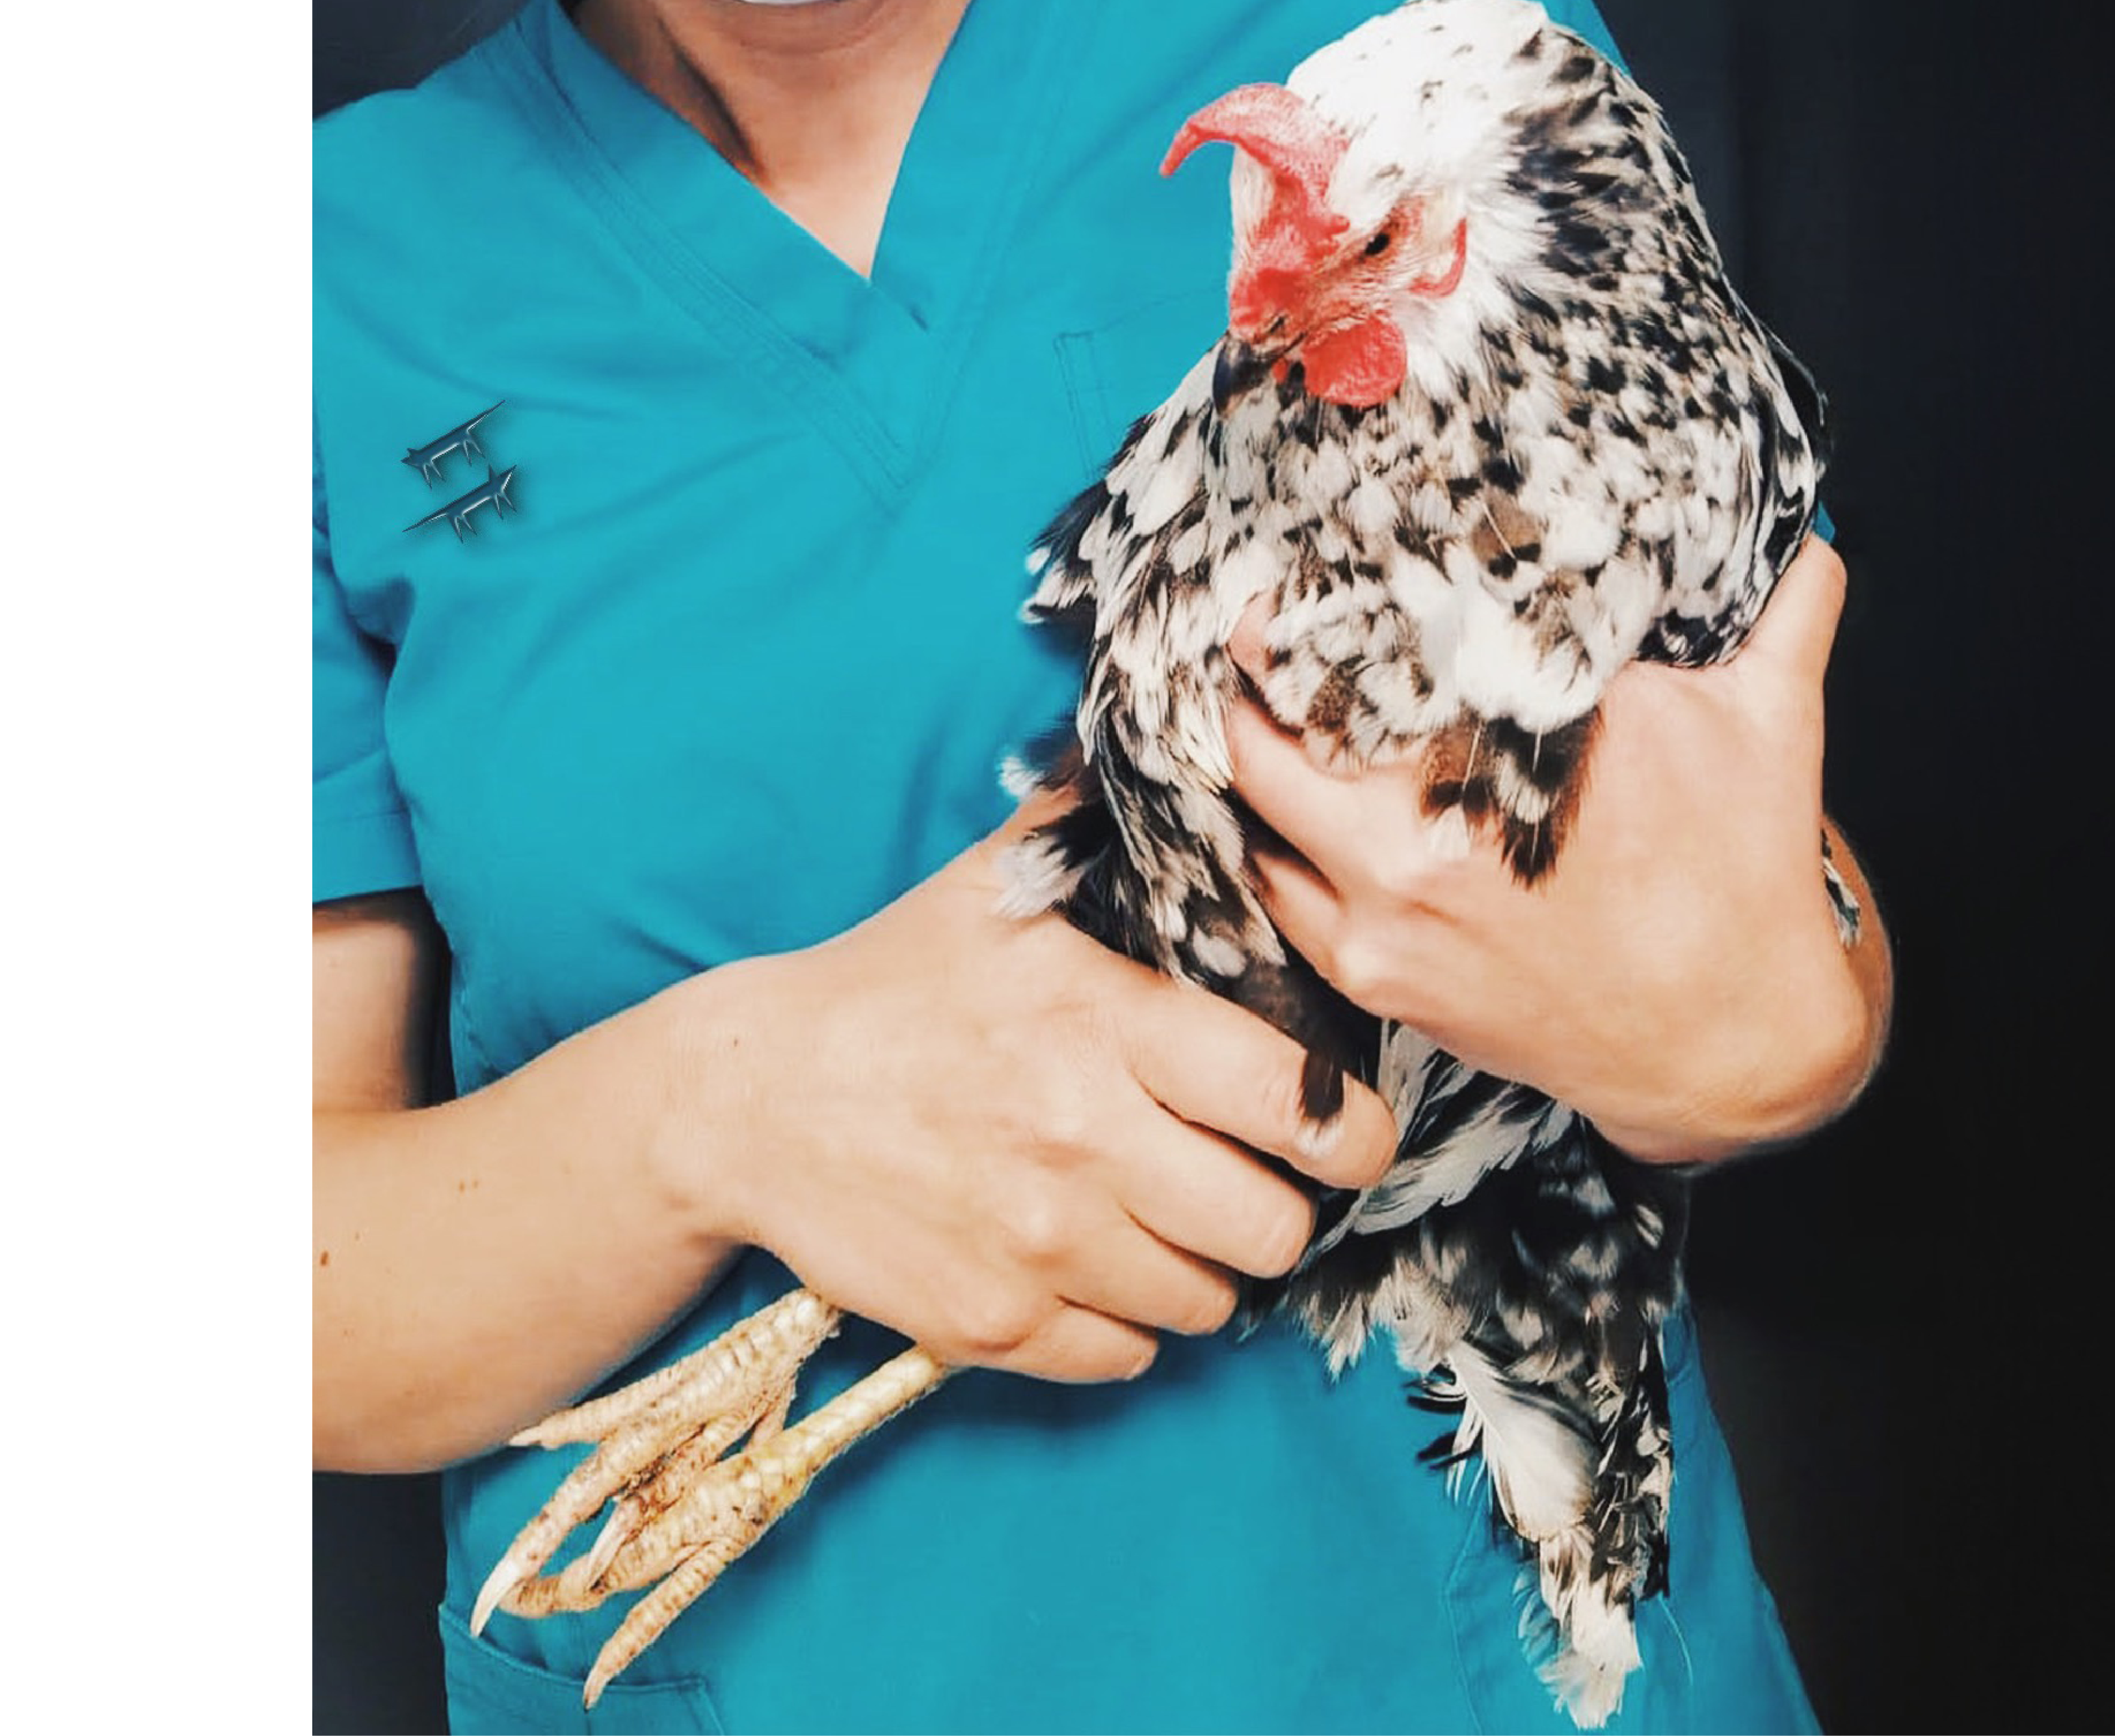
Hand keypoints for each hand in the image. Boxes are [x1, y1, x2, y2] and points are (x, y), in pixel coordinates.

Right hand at [676, 797, 1399, 1382]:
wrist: (751, 1100)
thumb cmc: (894, 984)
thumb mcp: (1000, 887)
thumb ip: (1104, 831)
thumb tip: (1192, 768)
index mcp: (1105, 1024)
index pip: (1294, 1104)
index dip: (1352, 1129)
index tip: (1347, 1128)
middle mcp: (1083, 1140)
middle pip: (1272, 1228)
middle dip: (1280, 1207)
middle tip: (1249, 1176)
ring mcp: (1037, 1245)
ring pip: (1207, 1301)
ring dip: (1203, 1264)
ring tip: (1163, 1211)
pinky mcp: (991, 1326)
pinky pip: (1128, 1356)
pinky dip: (1128, 1321)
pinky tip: (1094, 1259)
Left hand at [1224, 537, 1880, 1164]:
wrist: (1732, 1046)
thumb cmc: (1745, 876)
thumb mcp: (1774, 718)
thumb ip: (1784, 605)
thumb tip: (1802, 522)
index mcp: (1534, 729)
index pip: (1397, 622)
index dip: (1339, 580)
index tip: (1310, 551)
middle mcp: (1444, 815)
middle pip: (1289, 700)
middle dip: (1264, 649)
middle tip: (1256, 613)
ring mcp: (1395, 898)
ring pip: (1259, 786)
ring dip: (1250, 733)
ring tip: (1253, 691)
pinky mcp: (1373, 968)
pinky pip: (1272, 880)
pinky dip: (1266, 830)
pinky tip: (1279, 795)